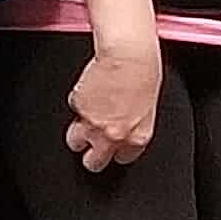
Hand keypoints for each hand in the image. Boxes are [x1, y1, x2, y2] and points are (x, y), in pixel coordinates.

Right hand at [65, 40, 159, 171]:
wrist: (128, 56)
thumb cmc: (144, 74)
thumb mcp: (147, 107)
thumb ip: (133, 124)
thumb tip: (124, 127)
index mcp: (137, 137)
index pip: (122, 159)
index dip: (116, 151)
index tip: (114, 145)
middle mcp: (114, 136)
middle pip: (94, 163)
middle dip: (92, 155)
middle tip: (93, 142)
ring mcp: (93, 123)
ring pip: (75, 142)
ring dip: (78, 134)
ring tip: (85, 120)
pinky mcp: (78, 106)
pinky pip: (73, 110)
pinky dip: (78, 103)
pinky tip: (88, 93)